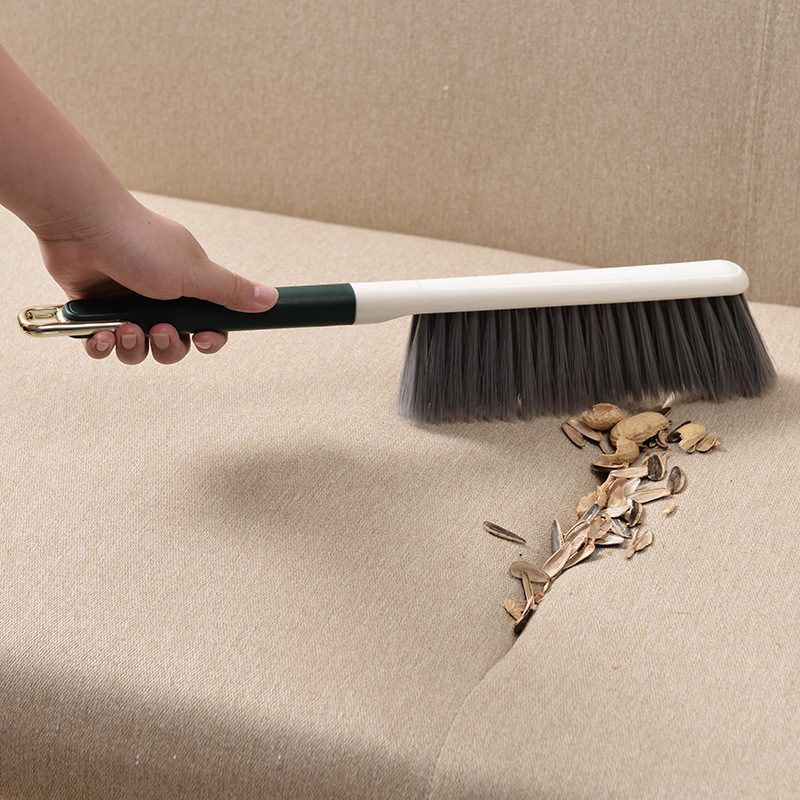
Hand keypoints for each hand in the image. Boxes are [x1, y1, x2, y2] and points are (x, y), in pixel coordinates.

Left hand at [37, 199, 277, 363]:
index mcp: (188, 287)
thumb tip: (271, 298)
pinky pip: (103, 347)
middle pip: (175, 345)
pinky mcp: (95, 313)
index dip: (207, 339)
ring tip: (124, 327)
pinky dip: (102, 346)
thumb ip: (232, 291)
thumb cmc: (139, 241)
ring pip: (139, 350)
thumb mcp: (196, 273)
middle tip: (160, 329)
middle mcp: (159, 298)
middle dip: (168, 346)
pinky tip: (101, 333)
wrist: (81, 224)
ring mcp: (126, 306)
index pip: (208, 326)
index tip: (202, 336)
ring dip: (133, 347)